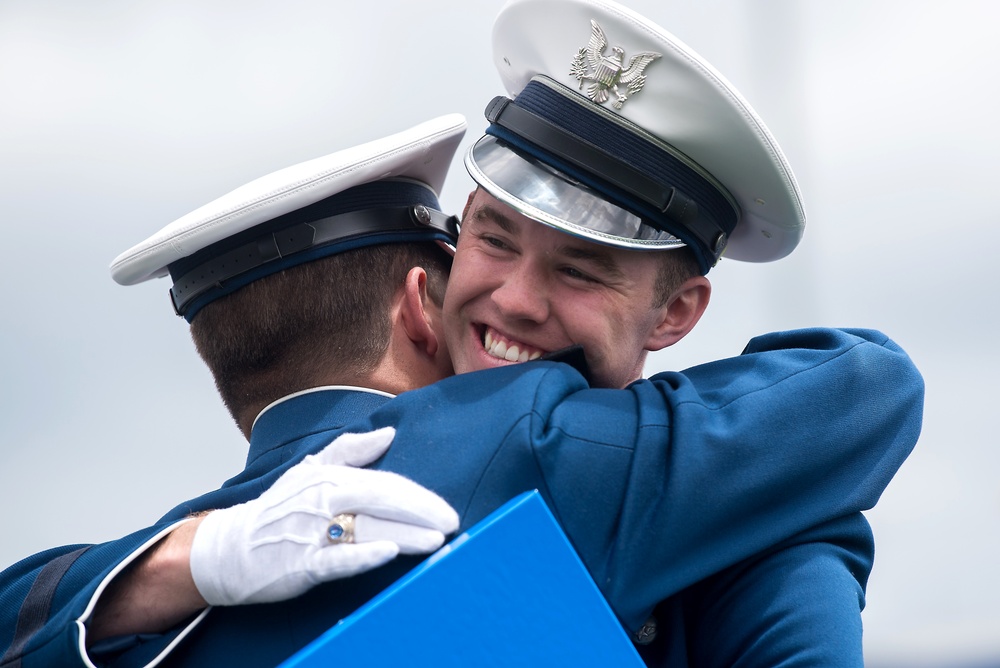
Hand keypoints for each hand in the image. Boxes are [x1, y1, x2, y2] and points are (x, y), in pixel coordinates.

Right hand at [189, 427, 458, 605]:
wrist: (229, 548)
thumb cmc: (278, 510)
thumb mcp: (310, 470)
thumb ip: (349, 450)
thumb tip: (388, 433)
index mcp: (330, 477)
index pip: (385, 482)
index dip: (419, 496)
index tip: (446, 509)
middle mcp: (322, 500)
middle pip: (381, 499)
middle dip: (421, 511)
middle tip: (452, 523)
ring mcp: (311, 532)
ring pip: (366, 528)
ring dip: (405, 533)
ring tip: (436, 540)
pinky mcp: (300, 564)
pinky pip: (335, 558)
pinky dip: (362, 555)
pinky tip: (388, 553)